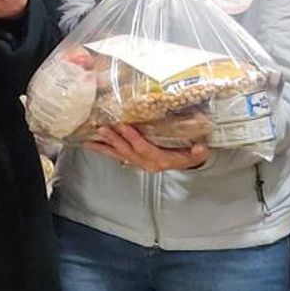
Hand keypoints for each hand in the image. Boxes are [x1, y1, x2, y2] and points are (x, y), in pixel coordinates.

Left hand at [83, 123, 207, 172]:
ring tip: (88, 140)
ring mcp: (138, 163)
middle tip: (101, 129)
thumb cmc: (190, 155)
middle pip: (127, 151)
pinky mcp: (133, 160)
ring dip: (104, 147)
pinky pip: (116, 155)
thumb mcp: (197, 154)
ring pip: (118, 155)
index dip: (133, 138)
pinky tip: (92, 144)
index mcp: (160, 160)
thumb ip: (197, 152)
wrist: (187, 164)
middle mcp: (146, 163)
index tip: (123, 126)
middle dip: (113, 140)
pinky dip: (104, 150)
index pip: (144, 148)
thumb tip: (201, 148)